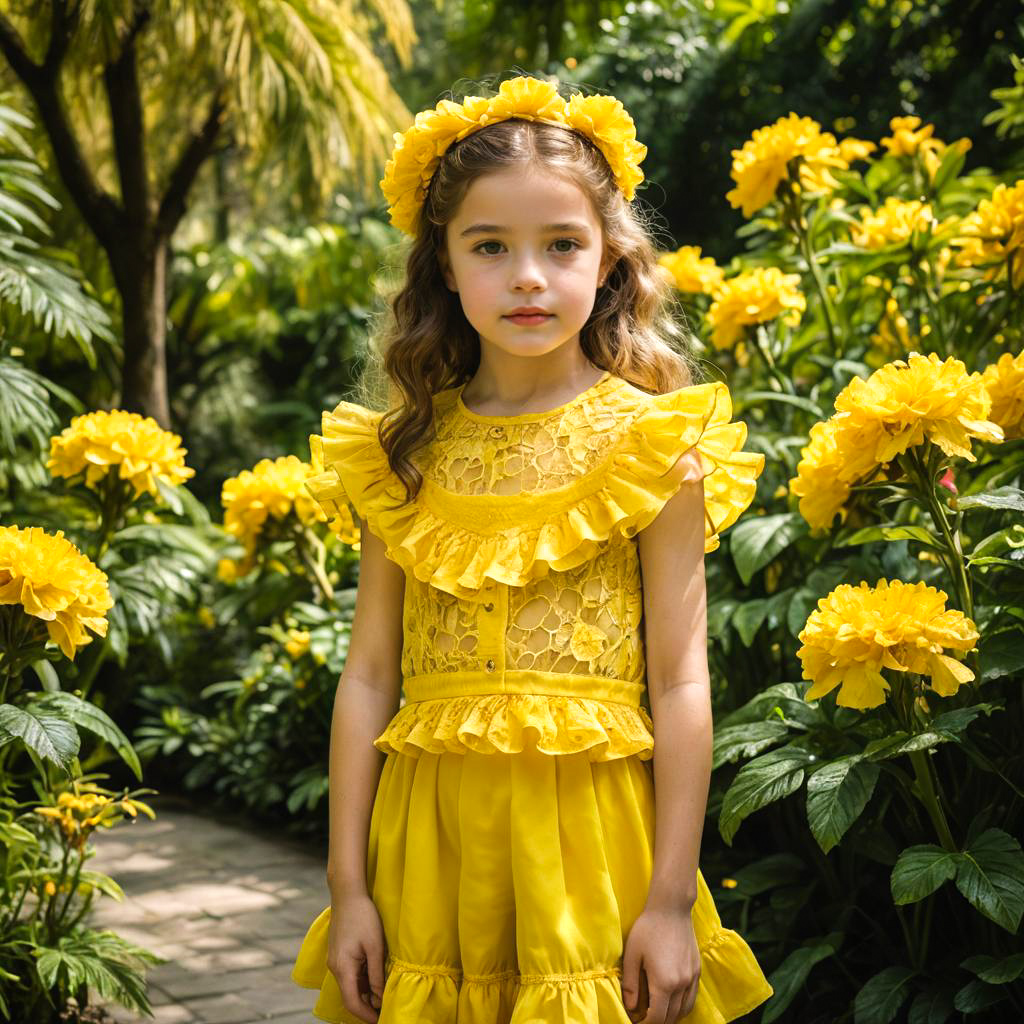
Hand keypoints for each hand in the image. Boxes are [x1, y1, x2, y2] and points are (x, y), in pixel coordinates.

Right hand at [326, 892, 387, 1022]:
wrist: (347, 894)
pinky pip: (350, 974)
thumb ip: (377, 974)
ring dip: (366, 993)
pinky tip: (376, 978)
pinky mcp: (339, 955)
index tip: (381, 1020)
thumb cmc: (363, 917)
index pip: (352, 1002)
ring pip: (351, 986)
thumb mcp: (375, 947)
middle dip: (368, 1006)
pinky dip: (362, 981)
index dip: (366, 1015)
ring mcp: (336, 961)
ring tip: (385, 995)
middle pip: (351, 996)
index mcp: (342, 968)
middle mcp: (335, 968)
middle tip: (387, 1009)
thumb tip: (380, 998)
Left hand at [621, 905, 700, 1023]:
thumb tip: (631, 1008)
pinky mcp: (697, 970)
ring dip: (670, 1017)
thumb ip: (631, 984)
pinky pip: (692, 999)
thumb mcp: (632, 955)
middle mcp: (681, 984)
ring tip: (657, 1013)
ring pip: (684, 1011)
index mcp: (663, 983)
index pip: (656, 1018)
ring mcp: (692, 978)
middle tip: (643, 1017)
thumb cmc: (648, 928)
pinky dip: (682, 1007)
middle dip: (656, 1022)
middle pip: (671, 1018)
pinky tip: (672, 1003)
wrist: (671, 908)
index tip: (635, 1022)